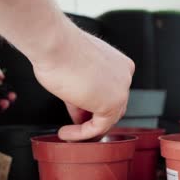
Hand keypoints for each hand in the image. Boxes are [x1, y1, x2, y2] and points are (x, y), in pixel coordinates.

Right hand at [32, 24, 134, 140]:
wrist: (55, 44)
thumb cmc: (60, 50)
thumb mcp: (75, 73)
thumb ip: (83, 92)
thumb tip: (79, 113)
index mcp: (119, 64)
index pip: (110, 91)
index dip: (92, 104)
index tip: (76, 112)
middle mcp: (124, 75)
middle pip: (112, 105)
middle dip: (91, 116)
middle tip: (73, 123)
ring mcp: (121, 89)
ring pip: (107, 118)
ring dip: (87, 128)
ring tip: (68, 132)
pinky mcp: (112, 104)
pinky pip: (99, 127)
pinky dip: (82, 134)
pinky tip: (66, 133)